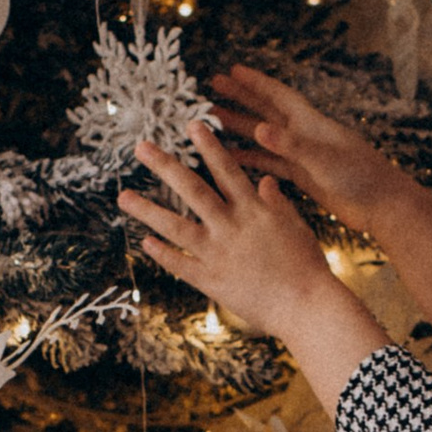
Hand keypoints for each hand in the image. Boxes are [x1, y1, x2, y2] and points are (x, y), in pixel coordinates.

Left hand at [119, 126, 346, 341]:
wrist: (306, 307)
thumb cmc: (308, 267)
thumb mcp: (297, 226)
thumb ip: (277, 203)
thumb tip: (264, 180)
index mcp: (254, 210)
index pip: (227, 170)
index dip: (209, 145)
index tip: (191, 124)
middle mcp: (231, 226)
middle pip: (192, 190)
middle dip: (165, 166)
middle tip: (141, 148)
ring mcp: (218, 254)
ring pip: (176, 226)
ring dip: (147, 210)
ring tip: (124, 196)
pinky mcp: (212, 282)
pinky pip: (180, 265)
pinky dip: (162, 253)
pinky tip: (144, 242)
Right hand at [211, 66, 406, 232]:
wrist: (382, 205)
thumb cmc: (361, 177)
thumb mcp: (323, 159)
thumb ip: (292, 145)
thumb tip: (260, 129)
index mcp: (311, 123)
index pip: (278, 96)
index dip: (255, 83)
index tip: (232, 70)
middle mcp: (305, 135)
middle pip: (266, 112)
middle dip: (240, 99)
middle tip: (212, 89)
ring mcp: (303, 156)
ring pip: (264, 138)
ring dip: (240, 129)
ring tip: (213, 122)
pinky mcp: (304, 176)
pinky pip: (270, 164)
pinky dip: (251, 159)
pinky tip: (231, 158)